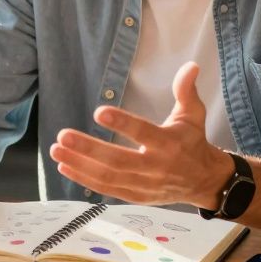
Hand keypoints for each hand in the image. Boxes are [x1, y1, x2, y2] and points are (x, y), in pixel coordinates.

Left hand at [50, 62, 230, 207]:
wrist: (204, 181)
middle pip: (118, 161)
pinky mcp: (136, 196)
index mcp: (169, 143)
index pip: (143, 133)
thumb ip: (186, 90)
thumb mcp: (193, 114)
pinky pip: (106, 189)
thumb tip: (192, 65)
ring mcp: (144, 185)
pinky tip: (65, 166)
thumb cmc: (193, 141)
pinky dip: (84, 179)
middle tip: (63, 135)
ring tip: (56, 149)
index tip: (98, 112)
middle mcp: (156, 167)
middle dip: (88, 149)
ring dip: (79, 164)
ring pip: (108, 177)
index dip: (122, 124)